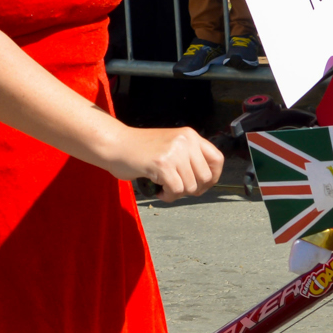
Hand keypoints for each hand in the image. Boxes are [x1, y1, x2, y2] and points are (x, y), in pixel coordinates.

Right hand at [107, 125, 224, 199]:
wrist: (114, 144)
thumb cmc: (139, 150)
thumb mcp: (170, 146)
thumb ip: (188, 158)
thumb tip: (206, 183)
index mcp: (190, 135)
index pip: (217, 159)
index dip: (213, 177)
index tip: (202, 186)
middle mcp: (186, 141)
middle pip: (206, 177)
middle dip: (193, 189)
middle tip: (178, 189)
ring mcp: (175, 152)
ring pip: (191, 186)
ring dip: (177, 194)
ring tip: (164, 188)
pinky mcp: (162, 164)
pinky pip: (176, 190)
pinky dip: (169, 196)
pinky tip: (159, 191)